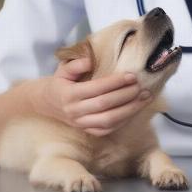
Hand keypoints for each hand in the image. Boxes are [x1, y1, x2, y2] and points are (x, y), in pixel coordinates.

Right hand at [31, 57, 153, 136]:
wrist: (47, 103)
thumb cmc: (60, 83)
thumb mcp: (63, 69)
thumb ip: (76, 64)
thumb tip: (91, 60)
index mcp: (69, 94)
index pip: (96, 89)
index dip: (116, 82)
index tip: (132, 75)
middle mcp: (75, 111)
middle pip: (105, 105)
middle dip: (126, 96)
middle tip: (142, 86)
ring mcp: (81, 124)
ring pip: (108, 120)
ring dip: (130, 110)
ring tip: (145, 98)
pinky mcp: (87, 131)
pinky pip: (107, 130)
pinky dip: (123, 121)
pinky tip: (135, 110)